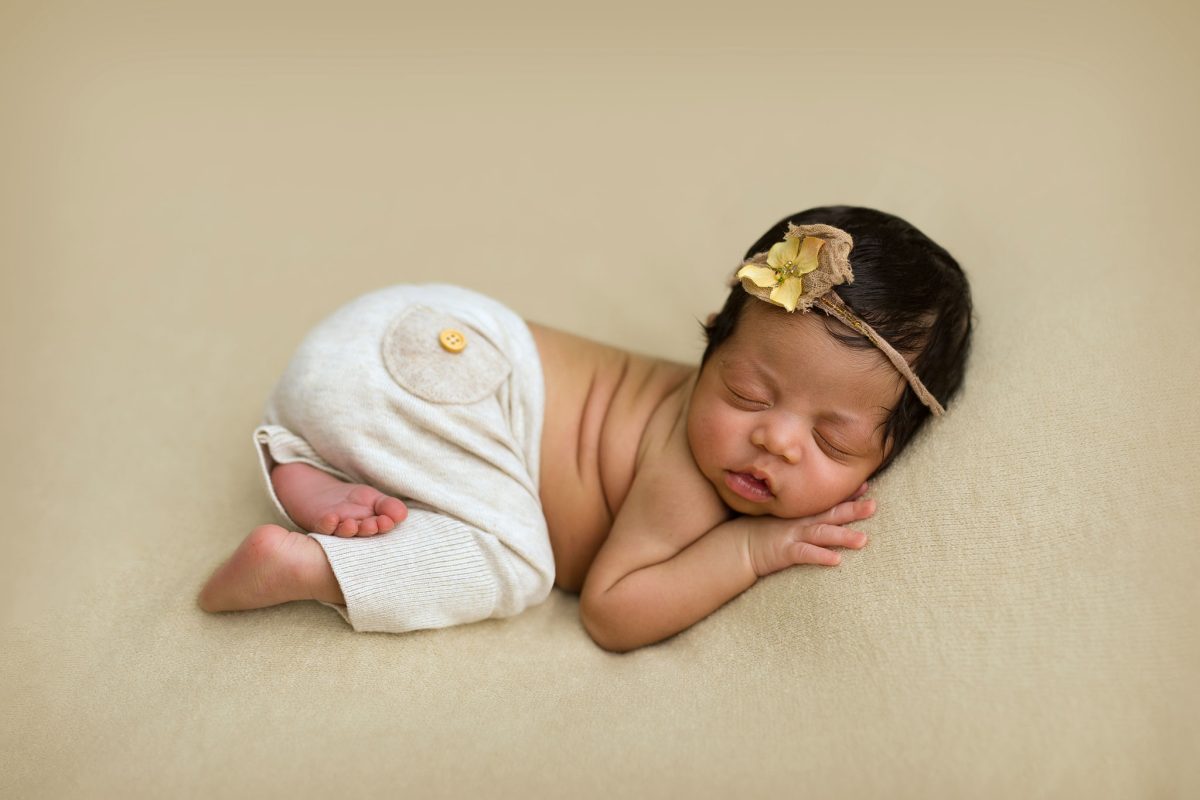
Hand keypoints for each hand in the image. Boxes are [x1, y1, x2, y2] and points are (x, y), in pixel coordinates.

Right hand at [743, 483, 875, 577]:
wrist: (736, 546)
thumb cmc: (758, 533)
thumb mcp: (780, 519)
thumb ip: (798, 515)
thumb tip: (815, 512)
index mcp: (800, 514)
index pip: (827, 502)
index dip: (846, 495)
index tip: (866, 487)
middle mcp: (799, 522)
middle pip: (830, 514)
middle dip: (852, 510)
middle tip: (873, 506)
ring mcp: (792, 535)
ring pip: (822, 534)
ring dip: (843, 536)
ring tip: (863, 540)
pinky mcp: (784, 552)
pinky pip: (805, 554)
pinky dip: (820, 556)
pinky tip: (836, 560)